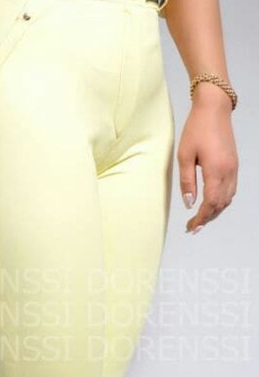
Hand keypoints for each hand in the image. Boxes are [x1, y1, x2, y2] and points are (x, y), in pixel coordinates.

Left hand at [177, 82, 237, 233]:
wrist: (214, 108)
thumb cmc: (196, 128)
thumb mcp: (184, 155)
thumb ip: (187, 181)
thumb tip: (189, 203)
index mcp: (216, 170)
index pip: (210, 203)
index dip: (201, 218)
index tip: (191, 227)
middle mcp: (228, 171)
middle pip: (220, 205)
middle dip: (207, 218)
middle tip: (192, 227)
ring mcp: (233, 168)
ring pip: (228, 199)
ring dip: (215, 211)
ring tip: (201, 218)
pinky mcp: (234, 164)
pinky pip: (231, 189)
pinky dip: (222, 201)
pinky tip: (211, 203)